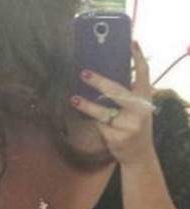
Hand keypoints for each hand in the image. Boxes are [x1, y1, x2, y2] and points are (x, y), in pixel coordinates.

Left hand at [70, 42, 154, 165]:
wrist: (139, 155)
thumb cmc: (134, 125)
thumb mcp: (137, 109)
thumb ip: (127, 95)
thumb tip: (103, 76)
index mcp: (145, 99)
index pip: (144, 74)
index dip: (139, 58)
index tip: (131, 43)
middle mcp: (140, 111)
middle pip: (117, 92)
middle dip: (99, 82)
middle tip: (84, 73)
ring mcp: (129, 126)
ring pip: (103, 113)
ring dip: (86, 106)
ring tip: (73, 99)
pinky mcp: (117, 138)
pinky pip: (100, 126)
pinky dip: (94, 123)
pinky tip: (89, 121)